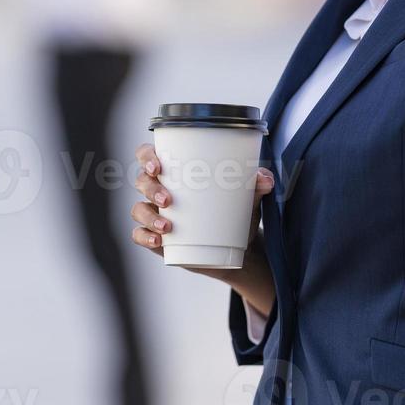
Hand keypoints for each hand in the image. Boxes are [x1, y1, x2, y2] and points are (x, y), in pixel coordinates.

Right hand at [130, 142, 275, 287]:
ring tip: (167, 227)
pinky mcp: (157, 239)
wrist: (237, 249)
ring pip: (138, 209)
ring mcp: (156, 214)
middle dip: (150, 188)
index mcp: (175, 171)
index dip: (146, 156)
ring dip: (148, 216)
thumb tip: (265, 178)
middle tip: (169, 200)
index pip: (148, 155)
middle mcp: (160, 190)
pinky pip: (139, 235)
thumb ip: (257, 186)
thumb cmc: (235, 213)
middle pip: (142, 181)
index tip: (159, 166)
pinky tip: (158, 242)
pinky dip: (145, 237)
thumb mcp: (247, 199)